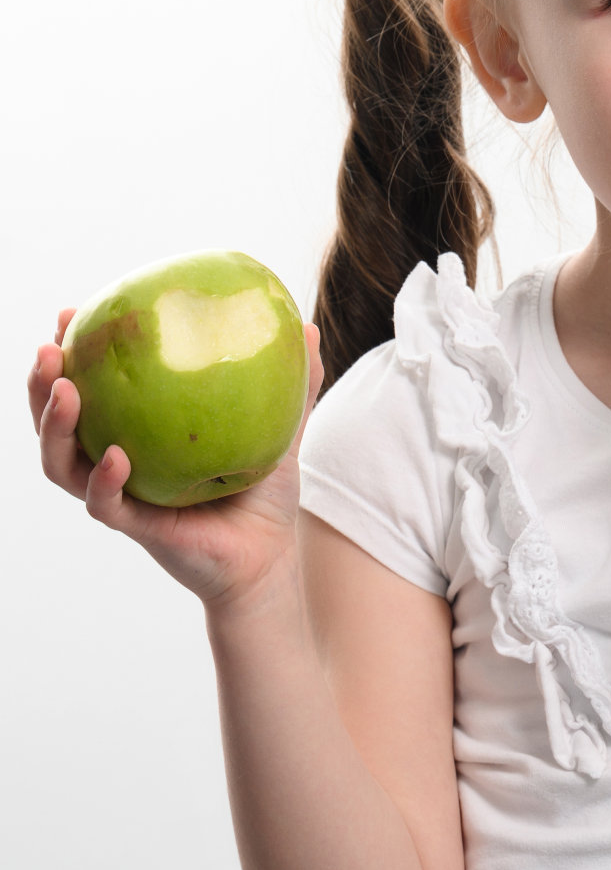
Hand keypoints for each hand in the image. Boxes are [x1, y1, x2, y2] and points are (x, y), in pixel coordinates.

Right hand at [28, 306, 324, 612]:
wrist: (270, 556)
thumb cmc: (266, 491)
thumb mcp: (280, 427)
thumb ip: (293, 382)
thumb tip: (307, 326)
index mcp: (139, 432)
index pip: (93, 388)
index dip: (72, 353)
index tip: (70, 313)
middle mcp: (118, 463)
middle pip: (58, 423)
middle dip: (43, 385)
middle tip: (49, 348)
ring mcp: (122, 497)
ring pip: (63, 465)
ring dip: (54, 428)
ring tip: (66, 389)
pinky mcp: (137, 528)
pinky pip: (106, 505)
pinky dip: (104, 480)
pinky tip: (116, 455)